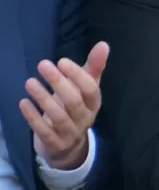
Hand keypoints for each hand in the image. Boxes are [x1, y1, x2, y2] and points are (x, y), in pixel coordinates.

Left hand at [20, 42, 108, 170]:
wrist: (68, 145)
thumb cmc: (75, 108)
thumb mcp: (85, 88)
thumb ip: (94, 67)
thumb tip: (103, 44)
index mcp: (94, 104)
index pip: (91, 89)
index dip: (77, 76)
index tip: (61, 61)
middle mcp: (85, 119)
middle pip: (74, 102)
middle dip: (58, 83)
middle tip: (43, 65)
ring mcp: (70, 133)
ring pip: (58, 116)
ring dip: (43, 98)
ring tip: (29, 82)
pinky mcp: (55, 144)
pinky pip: (44, 131)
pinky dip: (33, 117)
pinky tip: (23, 102)